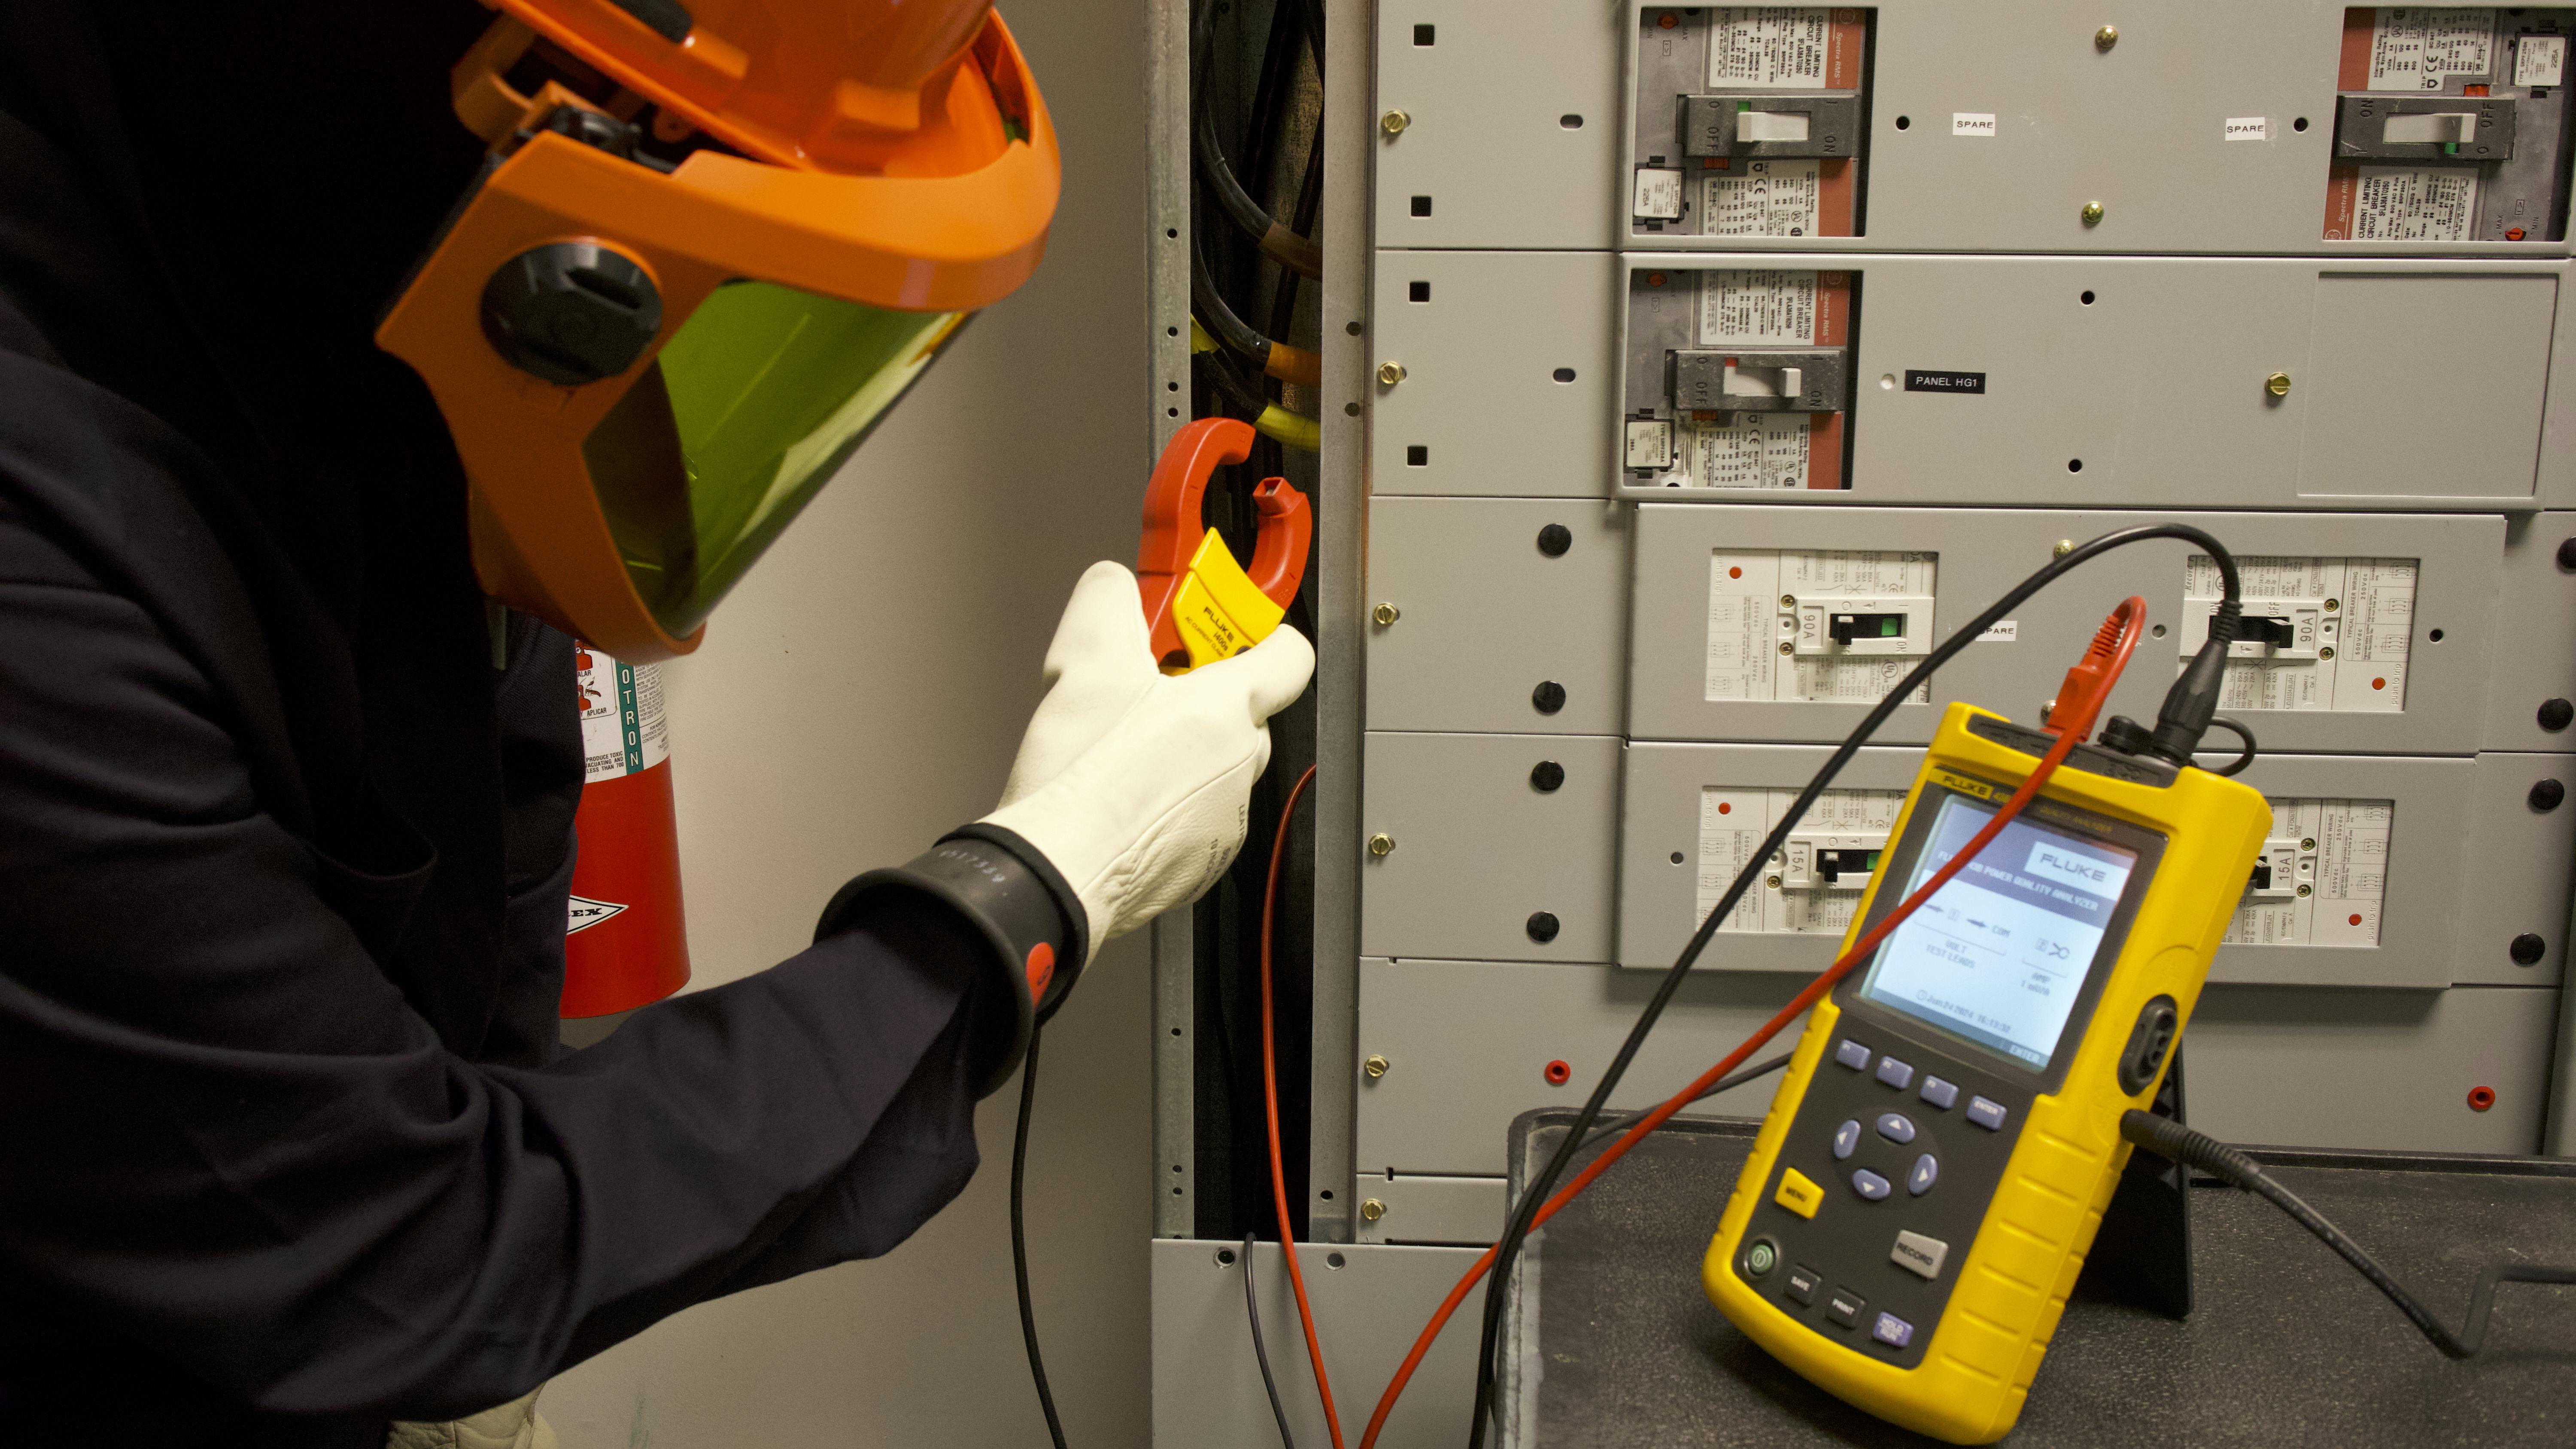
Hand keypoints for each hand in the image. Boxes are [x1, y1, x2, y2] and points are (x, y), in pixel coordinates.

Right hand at [983, 562, 1313, 962]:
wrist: (1054, 869)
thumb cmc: (1079, 775)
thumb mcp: (1082, 655)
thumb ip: (1108, 599)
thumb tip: (1114, 585)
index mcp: (1228, 709)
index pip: (1289, 656)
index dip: (1260, 635)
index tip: (1225, 631)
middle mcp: (1240, 767)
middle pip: (1246, 712)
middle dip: (1202, 695)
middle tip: (1149, 686)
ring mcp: (1225, 822)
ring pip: (1217, 767)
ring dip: (1182, 752)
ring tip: (1120, 750)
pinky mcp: (1200, 865)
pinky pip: (1196, 818)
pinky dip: (1166, 805)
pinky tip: (1118, 798)